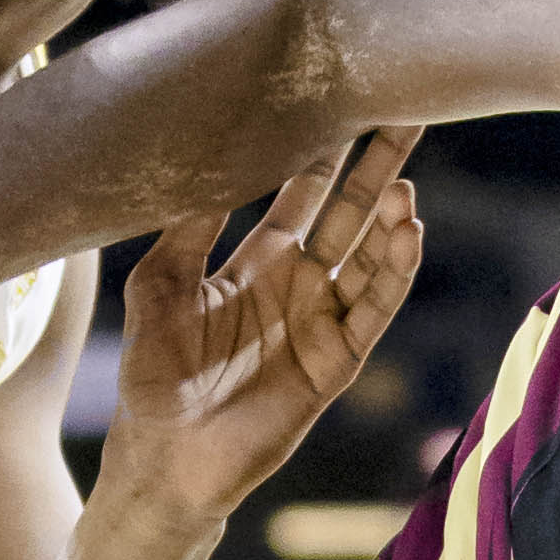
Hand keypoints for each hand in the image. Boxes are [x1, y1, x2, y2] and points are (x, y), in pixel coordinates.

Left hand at [102, 128, 424, 526]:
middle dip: (376, 167)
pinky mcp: (335, 362)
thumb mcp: (156, 285)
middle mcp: (296, 286)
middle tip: (405, 113)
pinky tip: (408, 234)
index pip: (300, 194)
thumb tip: (208, 157)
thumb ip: (187, 226)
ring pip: (370, 258)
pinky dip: (394, 274)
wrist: (164, 459)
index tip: (342, 100)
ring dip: (388, 219)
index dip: (322, 152)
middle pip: (348, 214)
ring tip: (403, 181)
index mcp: (254, 264)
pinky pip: (374, 311)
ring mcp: (321, 323)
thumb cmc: (151, 378)